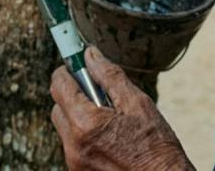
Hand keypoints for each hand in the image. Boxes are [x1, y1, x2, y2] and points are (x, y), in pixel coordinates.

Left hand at [50, 49, 193, 170]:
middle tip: (99, 94)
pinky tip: (110, 139)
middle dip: (73, 95)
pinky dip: (85, 137)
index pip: (59, 85)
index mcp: (85, 123)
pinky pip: (75, 147)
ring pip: (66, 129)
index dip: (67, 71)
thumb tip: (90, 54)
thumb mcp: (137, 104)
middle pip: (58, 108)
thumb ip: (109, 76)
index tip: (76, 65)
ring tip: (111, 121)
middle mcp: (73, 145)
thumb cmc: (156, 147)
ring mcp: (75, 163)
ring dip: (80, 118)